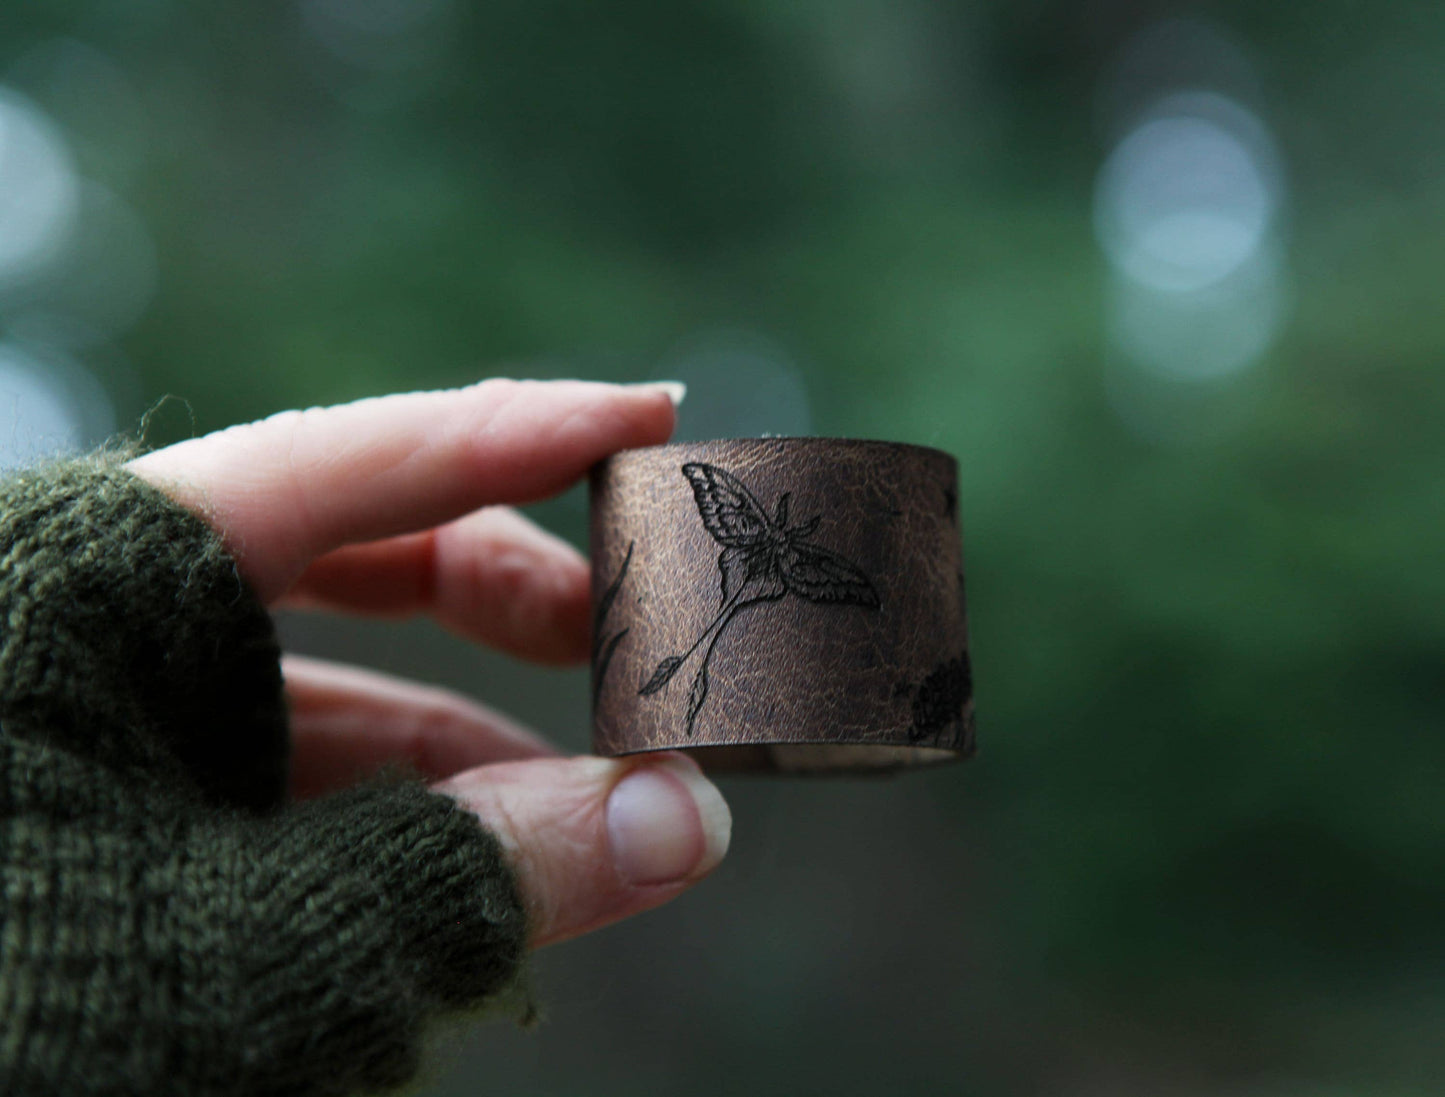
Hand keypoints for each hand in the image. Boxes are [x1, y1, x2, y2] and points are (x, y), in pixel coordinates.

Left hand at [129, 379, 729, 947]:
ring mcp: (117, 729)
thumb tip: (687, 825)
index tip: (654, 420)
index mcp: (93, 581)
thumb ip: (466, 880)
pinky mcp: (131, 825)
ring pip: (338, 693)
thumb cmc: (0, 1007)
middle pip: (359, 553)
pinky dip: (408, 831)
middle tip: (638, 647)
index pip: (355, 463)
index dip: (522, 436)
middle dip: (514, 600)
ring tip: (609, 810)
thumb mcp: (232, 952)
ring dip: (483, 748)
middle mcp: (104, 627)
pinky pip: (299, 795)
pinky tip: (496, 881)